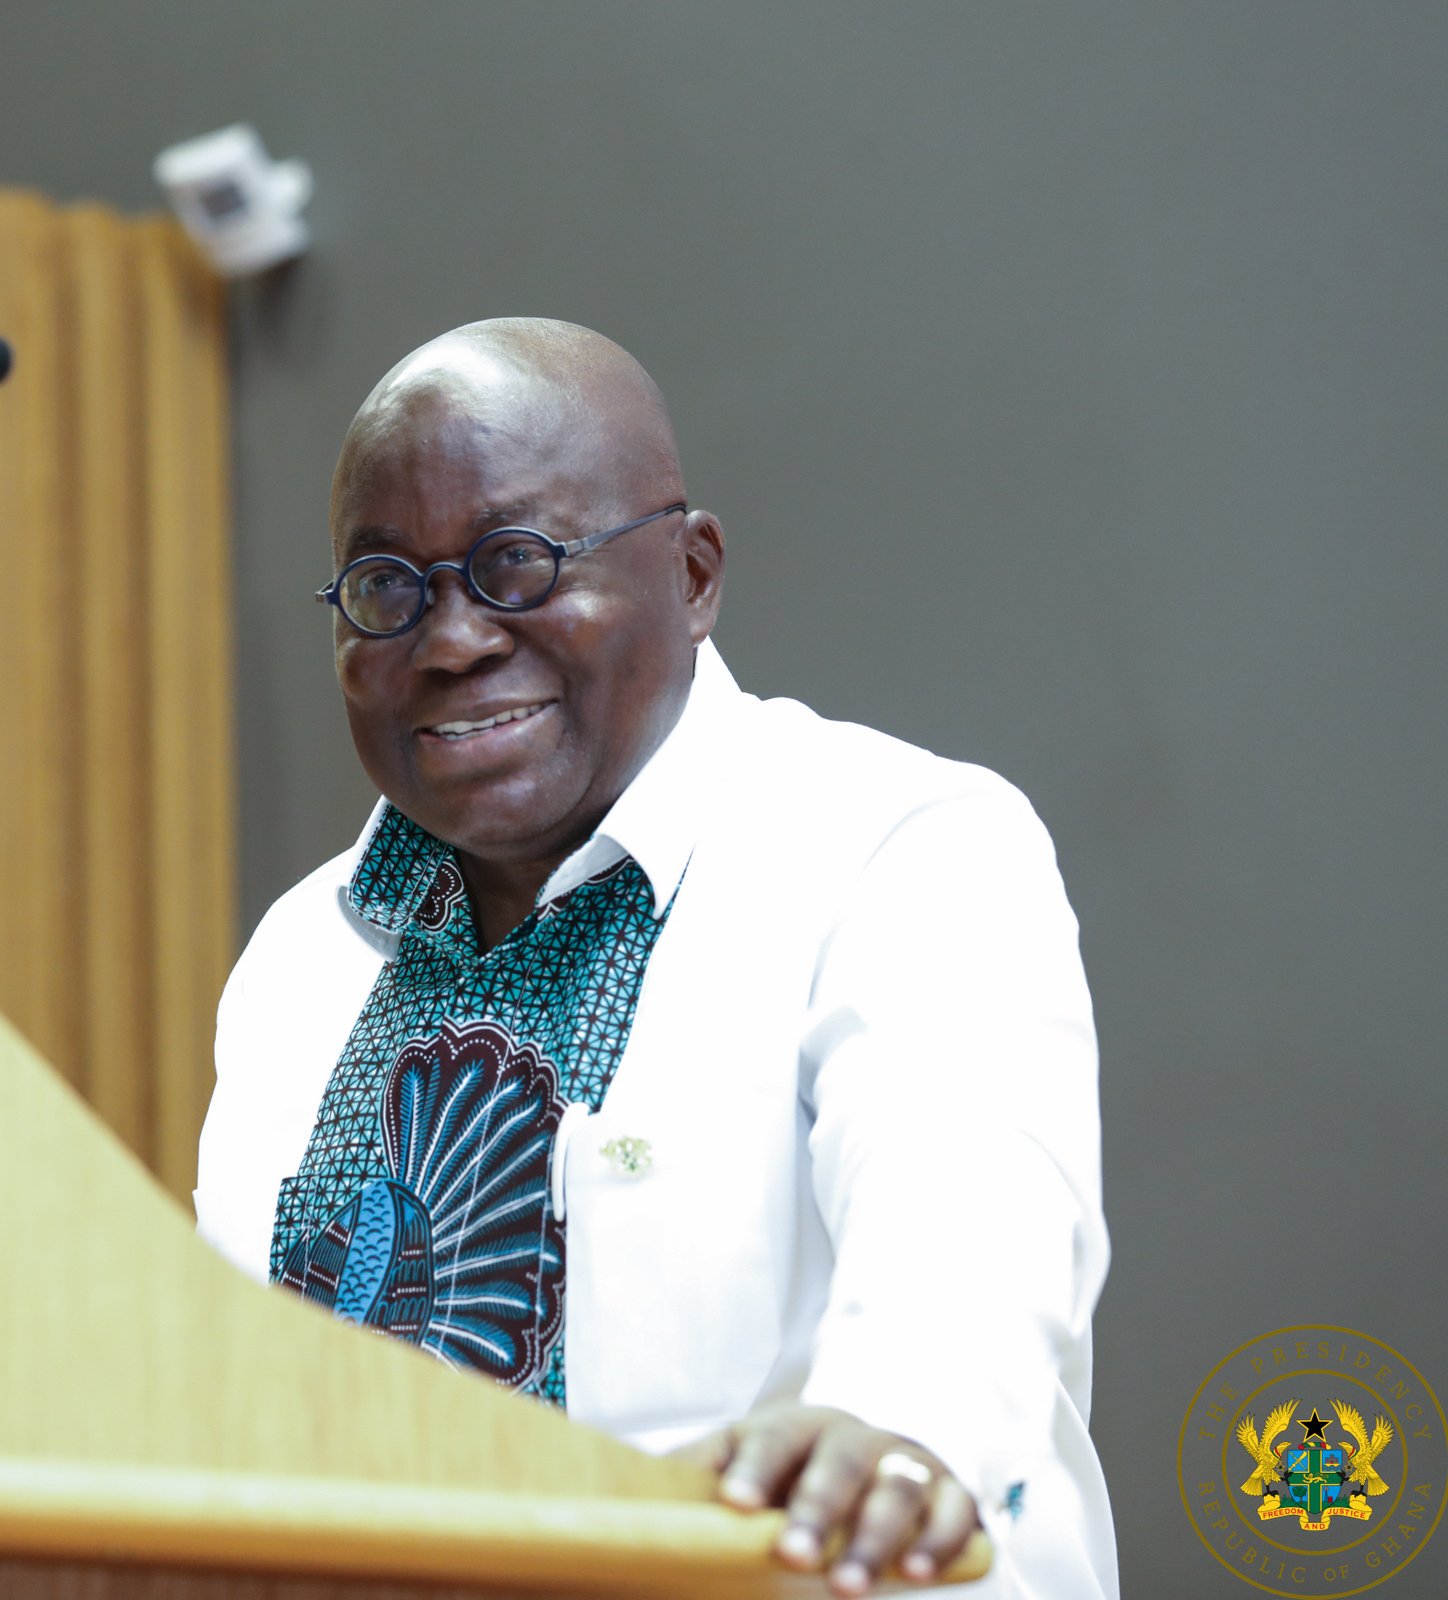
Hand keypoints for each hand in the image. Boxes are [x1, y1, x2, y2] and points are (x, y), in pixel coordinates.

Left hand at [676, 1401, 980, 1594]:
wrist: (866, 1458)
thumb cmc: (787, 1477)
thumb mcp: (740, 1467)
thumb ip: (694, 1481)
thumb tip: (623, 1503)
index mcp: (796, 1425)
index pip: (774, 1435)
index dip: (754, 1467)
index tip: (733, 1503)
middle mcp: (854, 1436)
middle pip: (838, 1462)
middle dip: (816, 1509)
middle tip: (792, 1556)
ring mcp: (905, 1460)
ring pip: (897, 1487)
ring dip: (876, 1536)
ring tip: (850, 1585)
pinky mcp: (949, 1491)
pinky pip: (956, 1508)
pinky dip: (940, 1538)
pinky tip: (919, 1572)